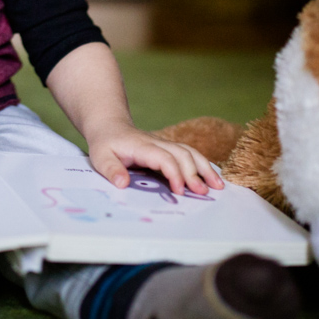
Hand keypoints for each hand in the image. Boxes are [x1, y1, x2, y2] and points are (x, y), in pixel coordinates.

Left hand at [86, 125, 223, 195]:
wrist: (110, 126)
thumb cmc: (105, 144)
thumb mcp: (100, 158)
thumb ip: (111, 170)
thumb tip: (123, 183)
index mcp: (142, 147)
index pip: (164, 158)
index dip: (174, 173)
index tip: (179, 190)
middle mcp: (158, 143)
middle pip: (183, 154)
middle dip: (195, 173)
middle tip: (203, 192)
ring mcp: (165, 145)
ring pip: (190, 152)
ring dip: (205, 168)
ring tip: (218, 186)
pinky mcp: (168, 149)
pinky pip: (189, 154)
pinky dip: (202, 165)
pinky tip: (212, 178)